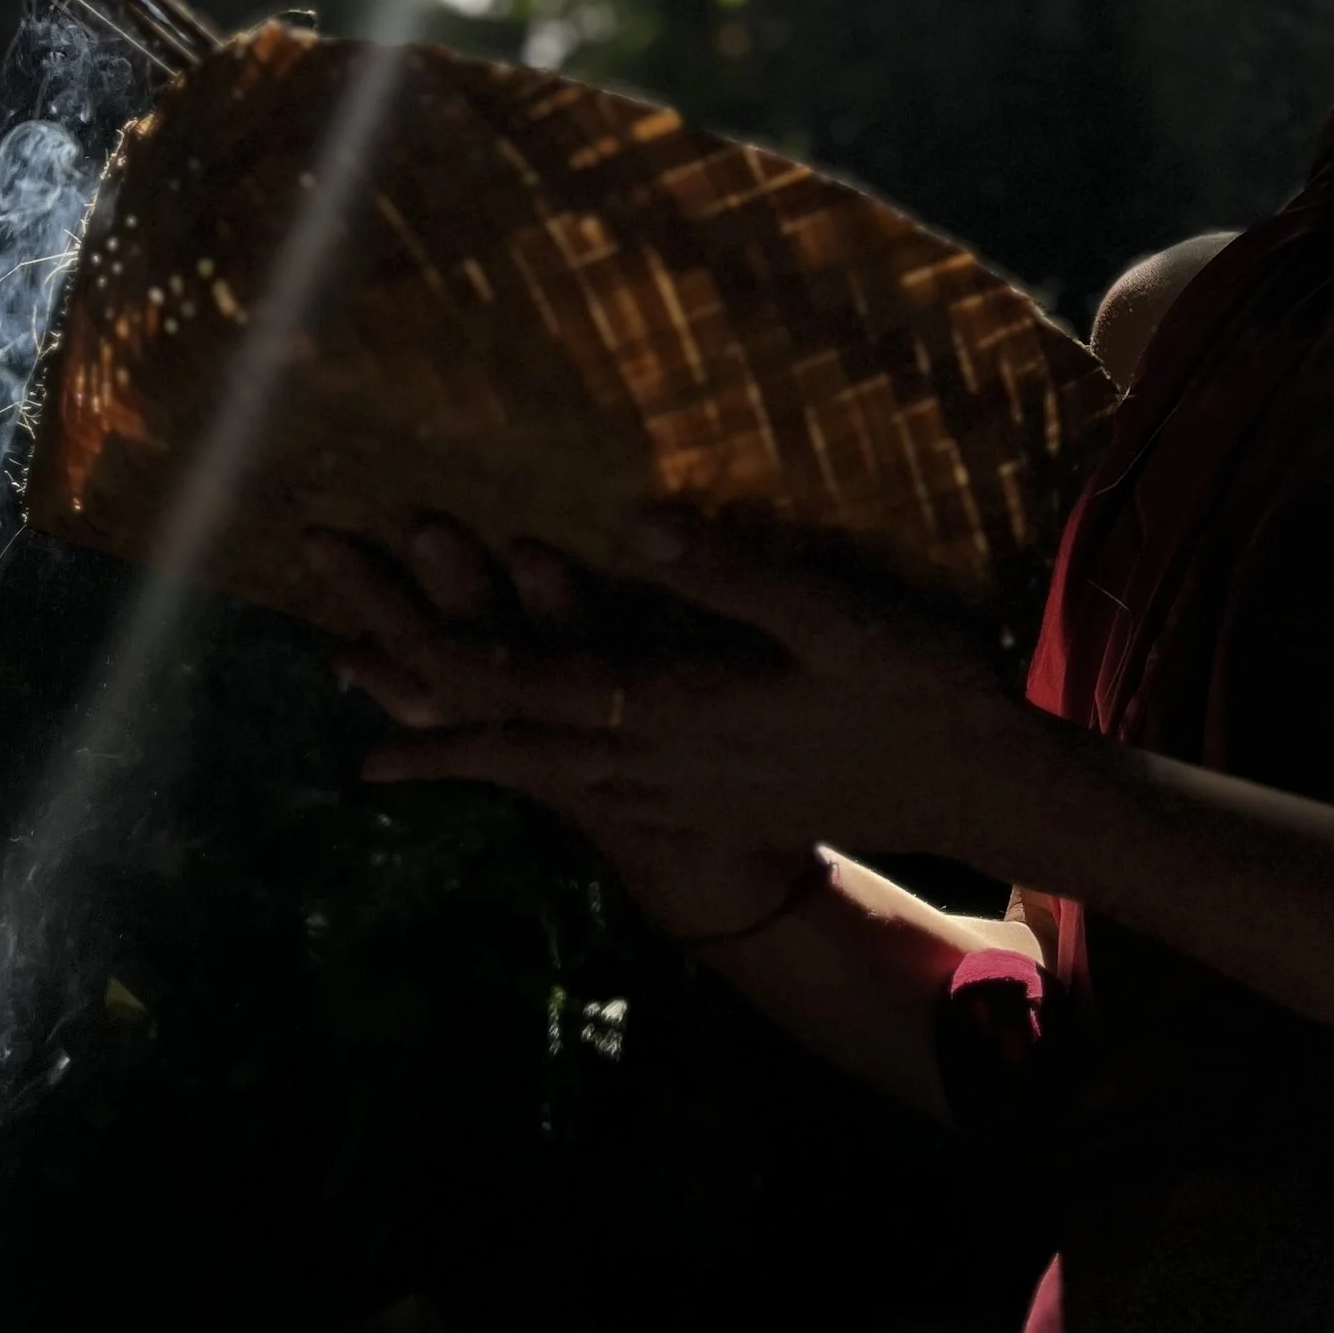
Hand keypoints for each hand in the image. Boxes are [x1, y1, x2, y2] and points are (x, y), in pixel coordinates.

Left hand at [311, 510, 1030, 913]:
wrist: (980, 787)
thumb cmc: (919, 692)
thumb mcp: (835, 620)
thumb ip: (732, 575)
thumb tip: (628, 523)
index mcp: (684, 715)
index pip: (543, 689)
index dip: (454, 667)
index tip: (372, 654)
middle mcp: (667, 770)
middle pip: (526, 747)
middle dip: (437, 728)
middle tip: (353, 727)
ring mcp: (691, 799)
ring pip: (555, 779)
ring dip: (478, 758)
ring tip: (404, 749)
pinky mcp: (717, 809)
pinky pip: (599, 797)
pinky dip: (543, 779)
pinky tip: (538, 771)